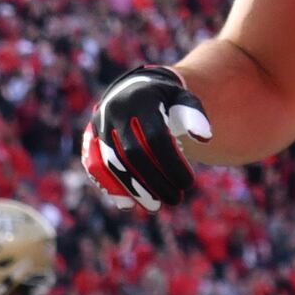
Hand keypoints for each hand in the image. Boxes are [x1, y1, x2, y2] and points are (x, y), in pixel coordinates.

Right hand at [81, 64, 211, 213]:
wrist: (131, 88)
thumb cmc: (164, 100)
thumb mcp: (182, 98)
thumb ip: (194, 114)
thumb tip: (204, 137)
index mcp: (141, 100)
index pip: (156, 138)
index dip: (172, 164)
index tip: (188, 183)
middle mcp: (115, 111)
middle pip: (133, 153)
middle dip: (155, 181)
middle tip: (175, 199)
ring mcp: (99, 124)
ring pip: (111, 162)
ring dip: (133, 189)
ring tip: (154, 206)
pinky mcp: (90, 137)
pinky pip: (94, 165)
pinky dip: (109, 186)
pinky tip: (127, 204)